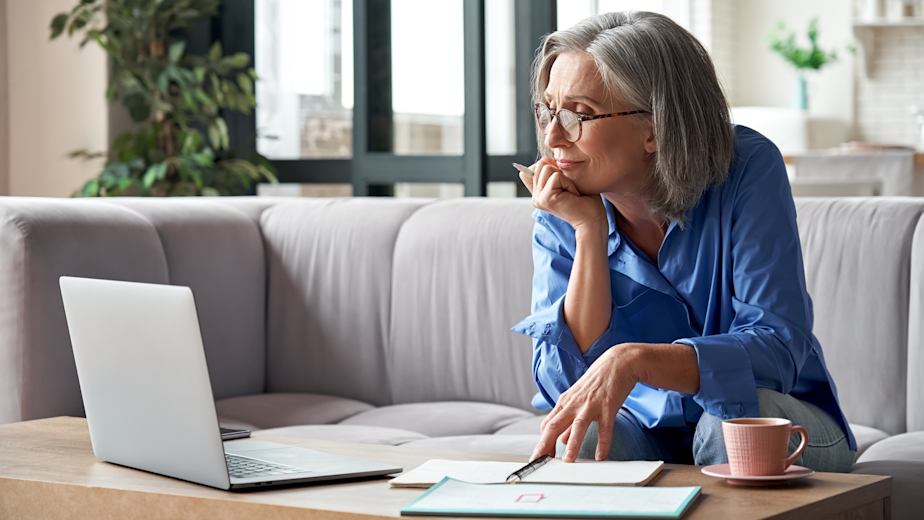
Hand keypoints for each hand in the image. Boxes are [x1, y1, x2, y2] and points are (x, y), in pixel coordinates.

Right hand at [516, 159, 604, 233]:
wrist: (593, 220)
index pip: (535, 167)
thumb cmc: (585, 201)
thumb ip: (552, 173)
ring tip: (571, 193)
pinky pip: (556, 176)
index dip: (552, 168)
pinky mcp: (546, 198)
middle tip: (570, 190)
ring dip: (565, 178)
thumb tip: (544, 160)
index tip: (565, 185)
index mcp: (538, 193)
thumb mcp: (567, 182)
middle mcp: (535, 196)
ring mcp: (538, 198)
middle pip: (541, 164)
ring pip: (547, 168)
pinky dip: (569, 183)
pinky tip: (573, 196)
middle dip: (560, 172)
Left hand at [530, 344, 641, 461]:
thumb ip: (569, 420)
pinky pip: (604, 428)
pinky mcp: (608, 406)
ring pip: (577, 426)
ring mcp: (590, 405)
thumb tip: (561, 440)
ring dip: (572, 445)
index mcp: (565, 402)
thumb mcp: (578, 399)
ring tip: (568, 461)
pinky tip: (600, 456)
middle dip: (545, 445)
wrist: (617, 362)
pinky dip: (603, 443)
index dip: (542, 442)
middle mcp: (574, 404)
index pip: (547, 425)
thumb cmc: (596, 382)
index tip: (539, 458)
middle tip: (539, 462)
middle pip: (554, 425)